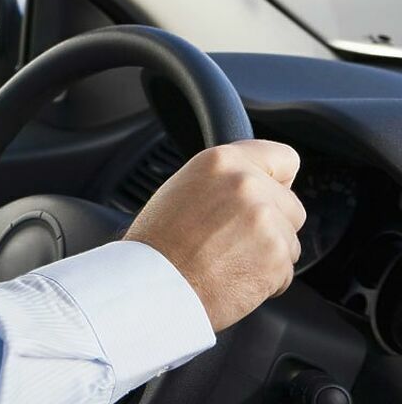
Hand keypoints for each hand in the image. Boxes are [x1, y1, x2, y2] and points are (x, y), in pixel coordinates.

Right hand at [123, 139, 306, 331]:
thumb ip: (225, 181)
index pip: (284, 158)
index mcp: (222, 161)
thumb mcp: (184, 189)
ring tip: (228, 260)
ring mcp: (265, 220)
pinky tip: (233, 278)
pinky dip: (266, 280)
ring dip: (269, 254)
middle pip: (291, 205)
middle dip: (273, 224)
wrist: (152, 284)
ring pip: (290, 240)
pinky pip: (286, 271)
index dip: (278, 180)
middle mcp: (247, 184)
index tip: (270, 193)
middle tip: (234, 239)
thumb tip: (259, 183)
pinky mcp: (276, 257)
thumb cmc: (158, 243)